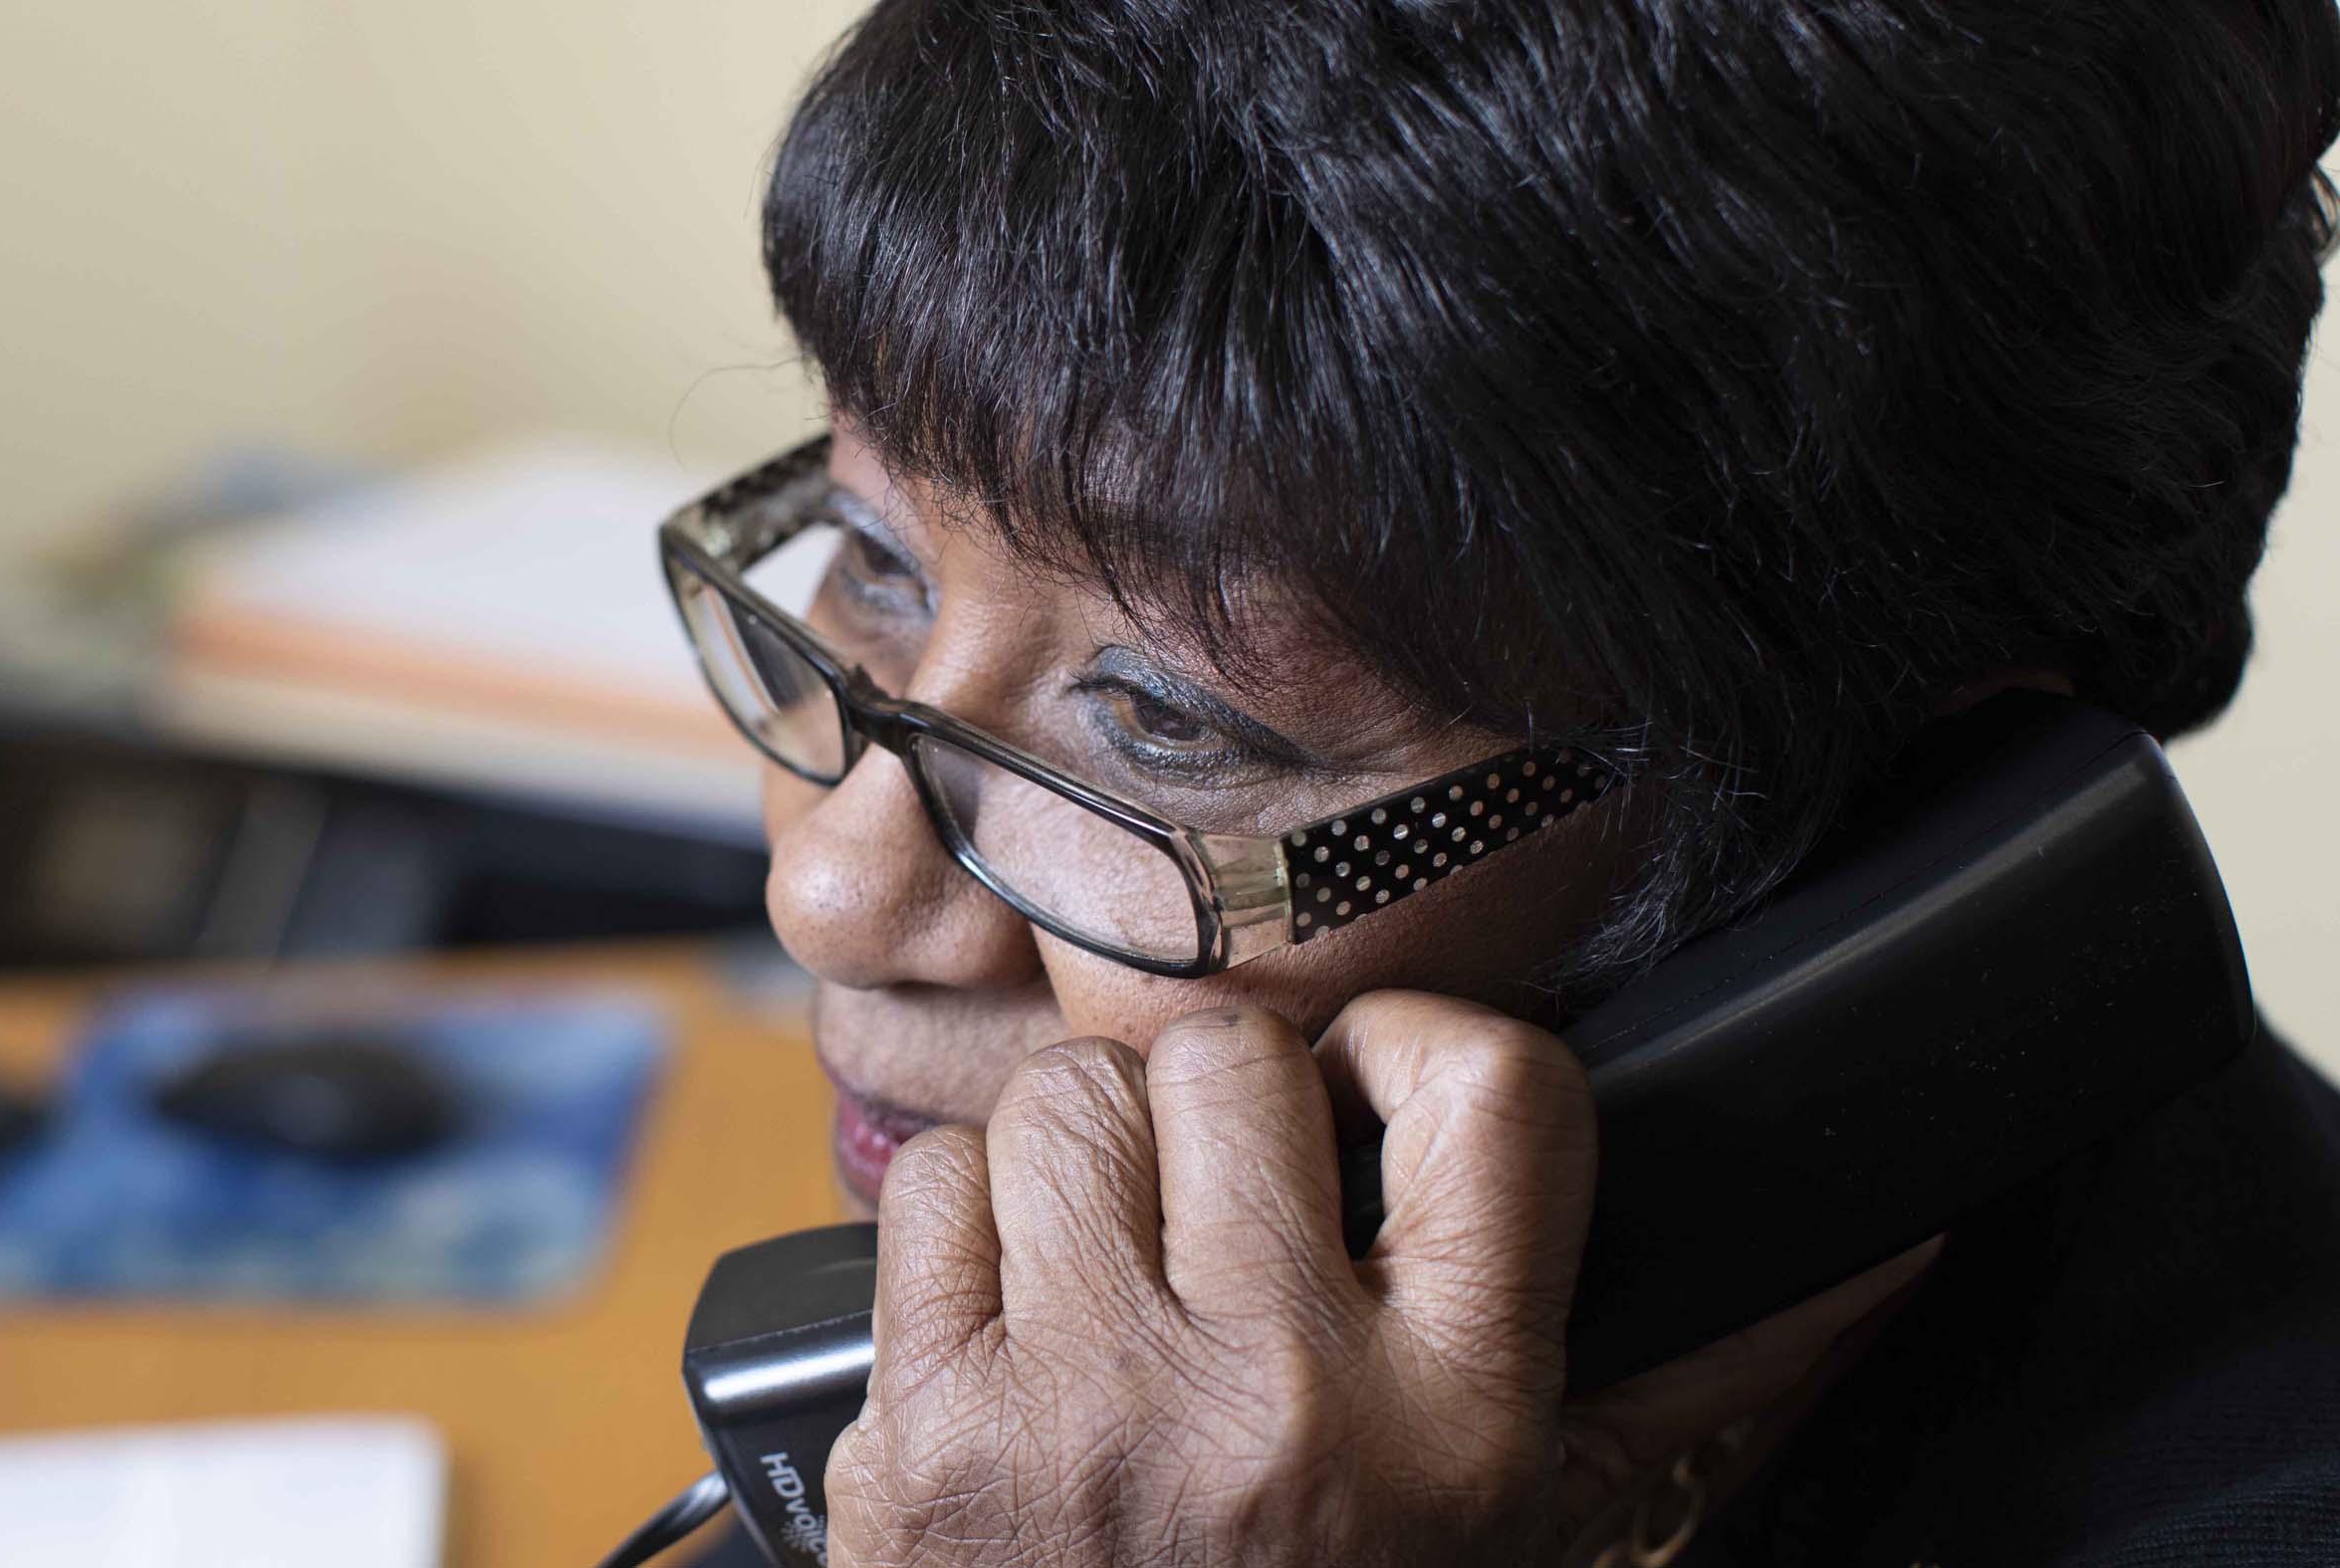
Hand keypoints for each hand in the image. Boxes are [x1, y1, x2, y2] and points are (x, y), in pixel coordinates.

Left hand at [825, 994, 1939, 1567]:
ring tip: (1114, 1271)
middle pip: (1231, 1056)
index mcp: (1457, 1421)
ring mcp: (1085, 1407)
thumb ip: (1696, 1379)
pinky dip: (965, 1231)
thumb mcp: (1531, 1537)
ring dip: (1082, 1160)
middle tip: (1216, 1214)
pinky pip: (931, 1185)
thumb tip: (1881, 1246)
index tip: (1374, 1099)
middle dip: (1216, 1113)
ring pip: (1066, 1098)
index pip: (1491, 1090)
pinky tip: (1013, 1329)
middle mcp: (1275, 1398)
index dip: (1416, 1051)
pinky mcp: (929, 1426)